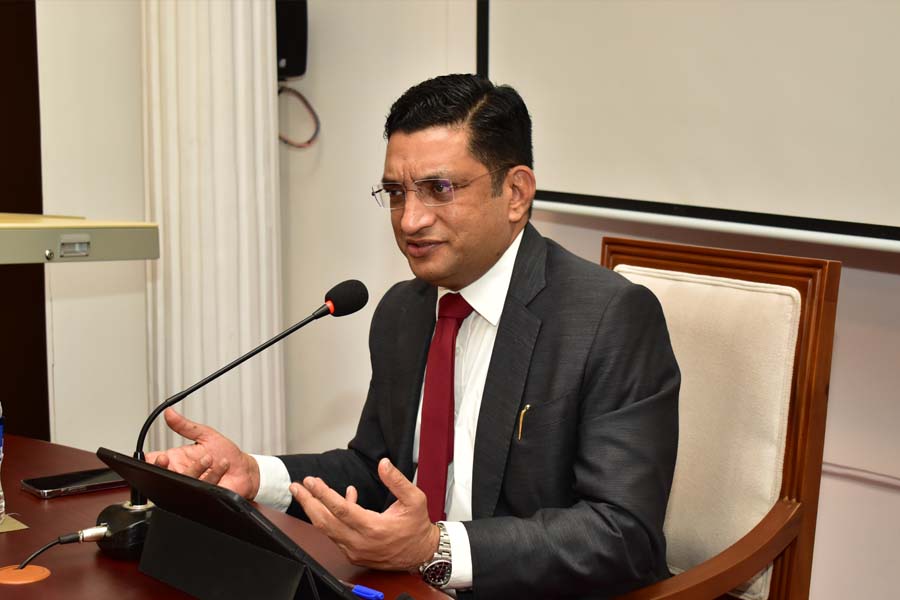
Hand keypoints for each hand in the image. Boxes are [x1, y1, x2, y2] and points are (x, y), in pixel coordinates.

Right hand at [145, 408, 260, 499]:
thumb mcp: (205, 434)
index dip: (150, 462)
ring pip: (182, 483)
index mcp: (177, 460)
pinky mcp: (203, 495)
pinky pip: (201, 488)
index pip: (154, 462)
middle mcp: (182, 473)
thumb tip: (170, 412)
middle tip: (169, 459)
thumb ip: (186, 426)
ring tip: (209, 458)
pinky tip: (222, 465)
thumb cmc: (226, 453)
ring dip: (196, 469)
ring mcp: (191, 486)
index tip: (157, 455)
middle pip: (162, 477)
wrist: (245, 469)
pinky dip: (213, 475)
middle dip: (162, 469)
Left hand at [289, 458, 439, 570]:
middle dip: (308, 502)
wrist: (421, 553)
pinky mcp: (353, 554)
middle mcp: (359, 542)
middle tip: (297, 487)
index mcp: (373, 528)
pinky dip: (330, 518)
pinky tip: (338, 501)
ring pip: (326, 530)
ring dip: (314, 510)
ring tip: (305, 494)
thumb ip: (397, 480)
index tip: (311, 482)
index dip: (323, 494)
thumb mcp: (414, 499)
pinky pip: (335, 534)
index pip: (340, 510)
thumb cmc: (416, 527)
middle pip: (325, 522)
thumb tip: (383, 464)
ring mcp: (354, 550)